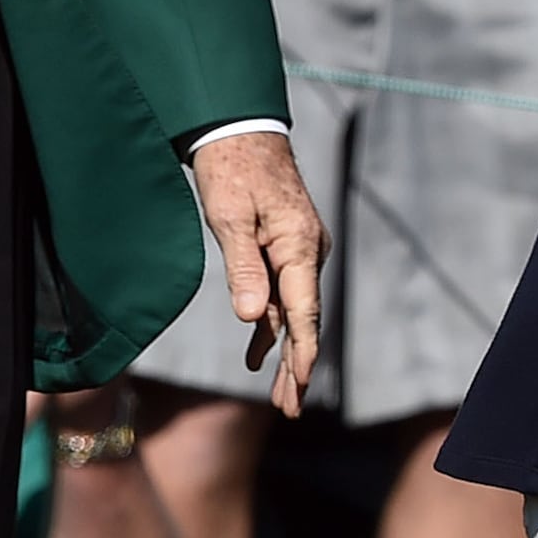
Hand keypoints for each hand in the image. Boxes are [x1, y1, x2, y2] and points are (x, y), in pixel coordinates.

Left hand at [190, 128, 324, 415]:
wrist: (239, 128)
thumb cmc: (231, 169)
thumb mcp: (230, 218)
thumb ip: (243, 269)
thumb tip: (252, 319)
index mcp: (299, 246)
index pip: (304, 311)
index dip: (303, 353)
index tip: (301, 387)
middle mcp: (307, 251)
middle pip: (305, 319)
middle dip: (297, 366)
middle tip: (291, 410)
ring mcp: (298, 250)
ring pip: (294, 310)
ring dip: (285, 352)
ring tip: (281, 397)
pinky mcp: (284, 246)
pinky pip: (282, 294)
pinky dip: (272, 325)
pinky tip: (258, 354)